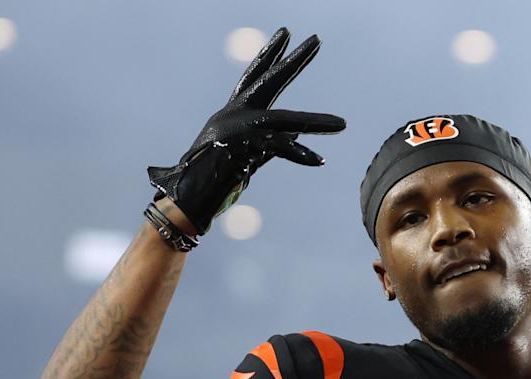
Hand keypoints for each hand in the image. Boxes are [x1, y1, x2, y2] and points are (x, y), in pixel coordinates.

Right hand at [147, 27, 344, 233]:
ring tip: (343, 124)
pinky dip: (300, 156)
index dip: (271, 54)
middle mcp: (238, 114)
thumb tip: (297, 131)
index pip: (256, 75)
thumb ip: (273, 141)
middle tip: (317, 39)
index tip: (286, 33)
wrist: (187, 193)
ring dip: (316, 123)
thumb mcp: (246, 152)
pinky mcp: (247, 149)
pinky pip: (281, 151)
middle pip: (271, 80)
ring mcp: (242, 130)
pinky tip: (320, 160)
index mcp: (234, 111)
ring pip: (287, 120)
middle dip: (295, 61)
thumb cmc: (211, 175)